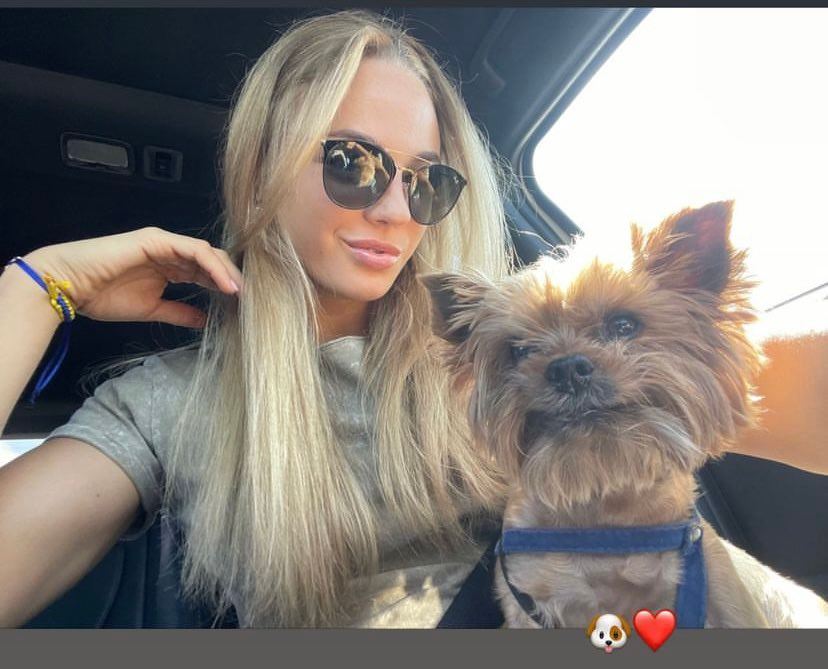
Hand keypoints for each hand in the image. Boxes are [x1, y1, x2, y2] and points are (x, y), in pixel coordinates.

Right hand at [24, 227, 243, 328]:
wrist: (69, 286)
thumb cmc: (103, 296)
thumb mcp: (152, 310)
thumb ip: (179, 312)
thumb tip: (205, 322)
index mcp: (170, 266)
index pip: (207, 272)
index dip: (226, 286)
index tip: (243, 305)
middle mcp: (170, 251)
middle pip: (213, 260)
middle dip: (233, 278)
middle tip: (251, 299)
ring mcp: (164, 242)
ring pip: (208, 253)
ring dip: (228, 273)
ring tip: (242, 293)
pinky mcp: (156, 239)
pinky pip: (194, 250)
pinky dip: (212, 266)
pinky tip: (225, 284)